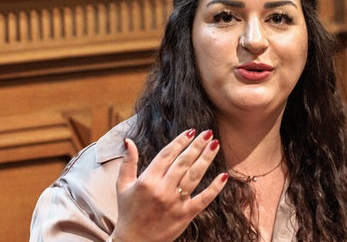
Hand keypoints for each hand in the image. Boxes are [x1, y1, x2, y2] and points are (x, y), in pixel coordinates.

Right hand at [112, 129, 227, 241]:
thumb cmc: (128, 212)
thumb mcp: (123, 186)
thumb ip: (128, 162)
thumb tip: (128, 141)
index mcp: (147, 181)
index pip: (167, 155)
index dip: (180, 141)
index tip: (191, 131)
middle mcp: (162, 190)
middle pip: (183, 162)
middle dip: (197, 146)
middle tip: (208, 133)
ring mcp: (175, 203)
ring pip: (194, 176)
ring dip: (206, 159)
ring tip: (215, 145)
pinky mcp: (185, 215)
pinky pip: (203, 199)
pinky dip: (214, 188)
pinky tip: (223, 176)